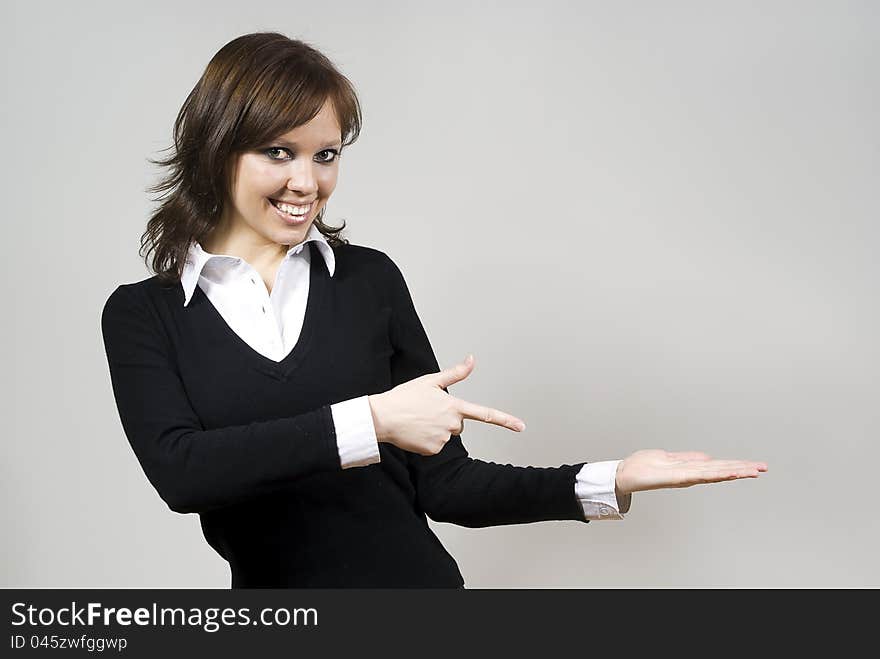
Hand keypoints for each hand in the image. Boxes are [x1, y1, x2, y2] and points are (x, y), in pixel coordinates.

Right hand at [368, 354, 524, 455]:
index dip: (505, 420)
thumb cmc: (405, 396)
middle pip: (459, 423)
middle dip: (447, 418)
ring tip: (418, 420)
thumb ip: (455, 373)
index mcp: (454, 406)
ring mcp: (443, 439)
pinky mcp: (433, 450)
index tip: (521, 427)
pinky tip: (415, 432)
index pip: (485, 414)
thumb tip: (472, 359)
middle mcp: (452, 424)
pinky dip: (427, 440)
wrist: (382, 417)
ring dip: (436, 428)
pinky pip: (436, 446)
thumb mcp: (430, 381)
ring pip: (447, 434)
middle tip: (426, 411)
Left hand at [614, 449, 767, 495]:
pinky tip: (727, 473)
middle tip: (764, 468)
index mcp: (690, 469)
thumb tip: (707, 458)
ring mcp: (685, 476)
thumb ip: (687, 458)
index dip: (737, 466)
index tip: (756, 466)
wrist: (625, 474)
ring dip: (734, 472)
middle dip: (743, 469)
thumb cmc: (644, 467)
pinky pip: (698, 475)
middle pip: (721, 470)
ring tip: (754, 471)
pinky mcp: (676, 477)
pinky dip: (714, 474)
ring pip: (714, 473)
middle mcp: (690, 474)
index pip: (718, 466)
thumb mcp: (669, 458)